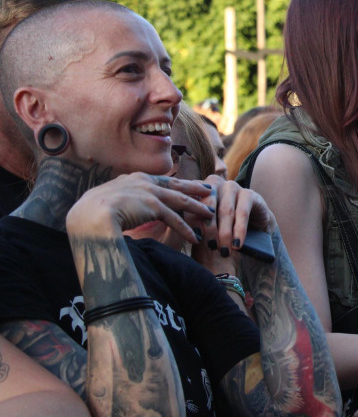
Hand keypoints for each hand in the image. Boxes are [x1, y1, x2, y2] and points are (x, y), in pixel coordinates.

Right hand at [67, 172, 212, 241]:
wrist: (88, 215)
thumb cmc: (89, 213)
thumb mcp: (102, 202)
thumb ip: (116, 203)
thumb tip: (116, 211)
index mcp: (129, 179)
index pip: (158, 180)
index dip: (173, 183)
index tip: (186, 184)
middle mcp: (142, 181)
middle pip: (174, 185)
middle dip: (193, 187)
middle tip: (208, 190)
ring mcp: (148, 192)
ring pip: (180, 201)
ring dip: (197, 209)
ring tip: (209, 215)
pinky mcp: (153, 205)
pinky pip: (175, 219)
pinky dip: (186, 229)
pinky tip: (194, 237)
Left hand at [191, 176, 277, 264]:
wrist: (251, 229)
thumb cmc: (220, 228)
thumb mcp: (205, 226)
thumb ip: (192, 224)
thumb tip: (182, 233)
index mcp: (196, 188)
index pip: (191, 202)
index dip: (192, 220)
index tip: (194, 239)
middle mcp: (214, 183)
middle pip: (208, 205)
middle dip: (209, 228)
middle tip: (211, 247)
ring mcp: (232, 186)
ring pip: (226, 210)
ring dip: (225, 232)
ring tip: (224, 251)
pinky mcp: (249, 194)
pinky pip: (243, 213)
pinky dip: (240, 230)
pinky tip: (237, 245)